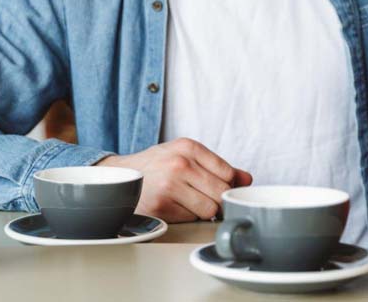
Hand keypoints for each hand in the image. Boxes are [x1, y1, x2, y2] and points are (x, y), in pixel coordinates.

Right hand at [96, 138, 251, 221]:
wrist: (120, 176)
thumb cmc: (158, 165)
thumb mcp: (187, 156)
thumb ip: (218, 167)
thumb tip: (247, 180)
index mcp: (189, 147)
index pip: (228, 173)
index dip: (227, 184)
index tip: (218, 187)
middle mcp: (179, 164)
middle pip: (221, 193)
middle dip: (217, 200)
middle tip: (204, 197)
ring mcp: (169, 186)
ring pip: (208, 210)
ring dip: (202, 210)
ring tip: (187, 200)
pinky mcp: (160, 207)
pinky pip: (190, 219)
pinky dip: (186, 216)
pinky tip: (174, 206)